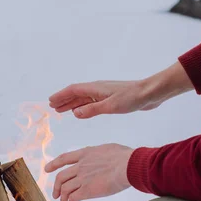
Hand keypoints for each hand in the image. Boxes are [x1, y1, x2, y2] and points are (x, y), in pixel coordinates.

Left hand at [44, 144, 134, 200]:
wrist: (127, 166)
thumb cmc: (124, 156)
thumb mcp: (108, 149)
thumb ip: (100, 154)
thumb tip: (102, 156)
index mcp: (86, 153)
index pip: (65, 158)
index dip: (54, 164)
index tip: (47, 169)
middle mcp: (81, 165)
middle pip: (61, 176)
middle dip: (56, 186)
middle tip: (56, 194)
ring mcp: (83, 178)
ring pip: (65, 189)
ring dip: (63, 197)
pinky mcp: (87, 190)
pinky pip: (73, 198)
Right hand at [48, 79, 164, 118]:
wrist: (149, 94)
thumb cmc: (131, 98)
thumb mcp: (110, 106)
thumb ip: (92, 110)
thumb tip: (74, 113)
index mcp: (96, 88)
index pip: (74, 90)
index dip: (61, 95)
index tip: (50, 101)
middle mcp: (98, 89)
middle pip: (77, 94)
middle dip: (64, 100)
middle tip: (52, 107)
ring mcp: (104, 93)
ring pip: (84, 98)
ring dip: (72, 103)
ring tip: (62, 110)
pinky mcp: (111, 98)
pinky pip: (91, 101)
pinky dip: (83, 106)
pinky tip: (81, 111)